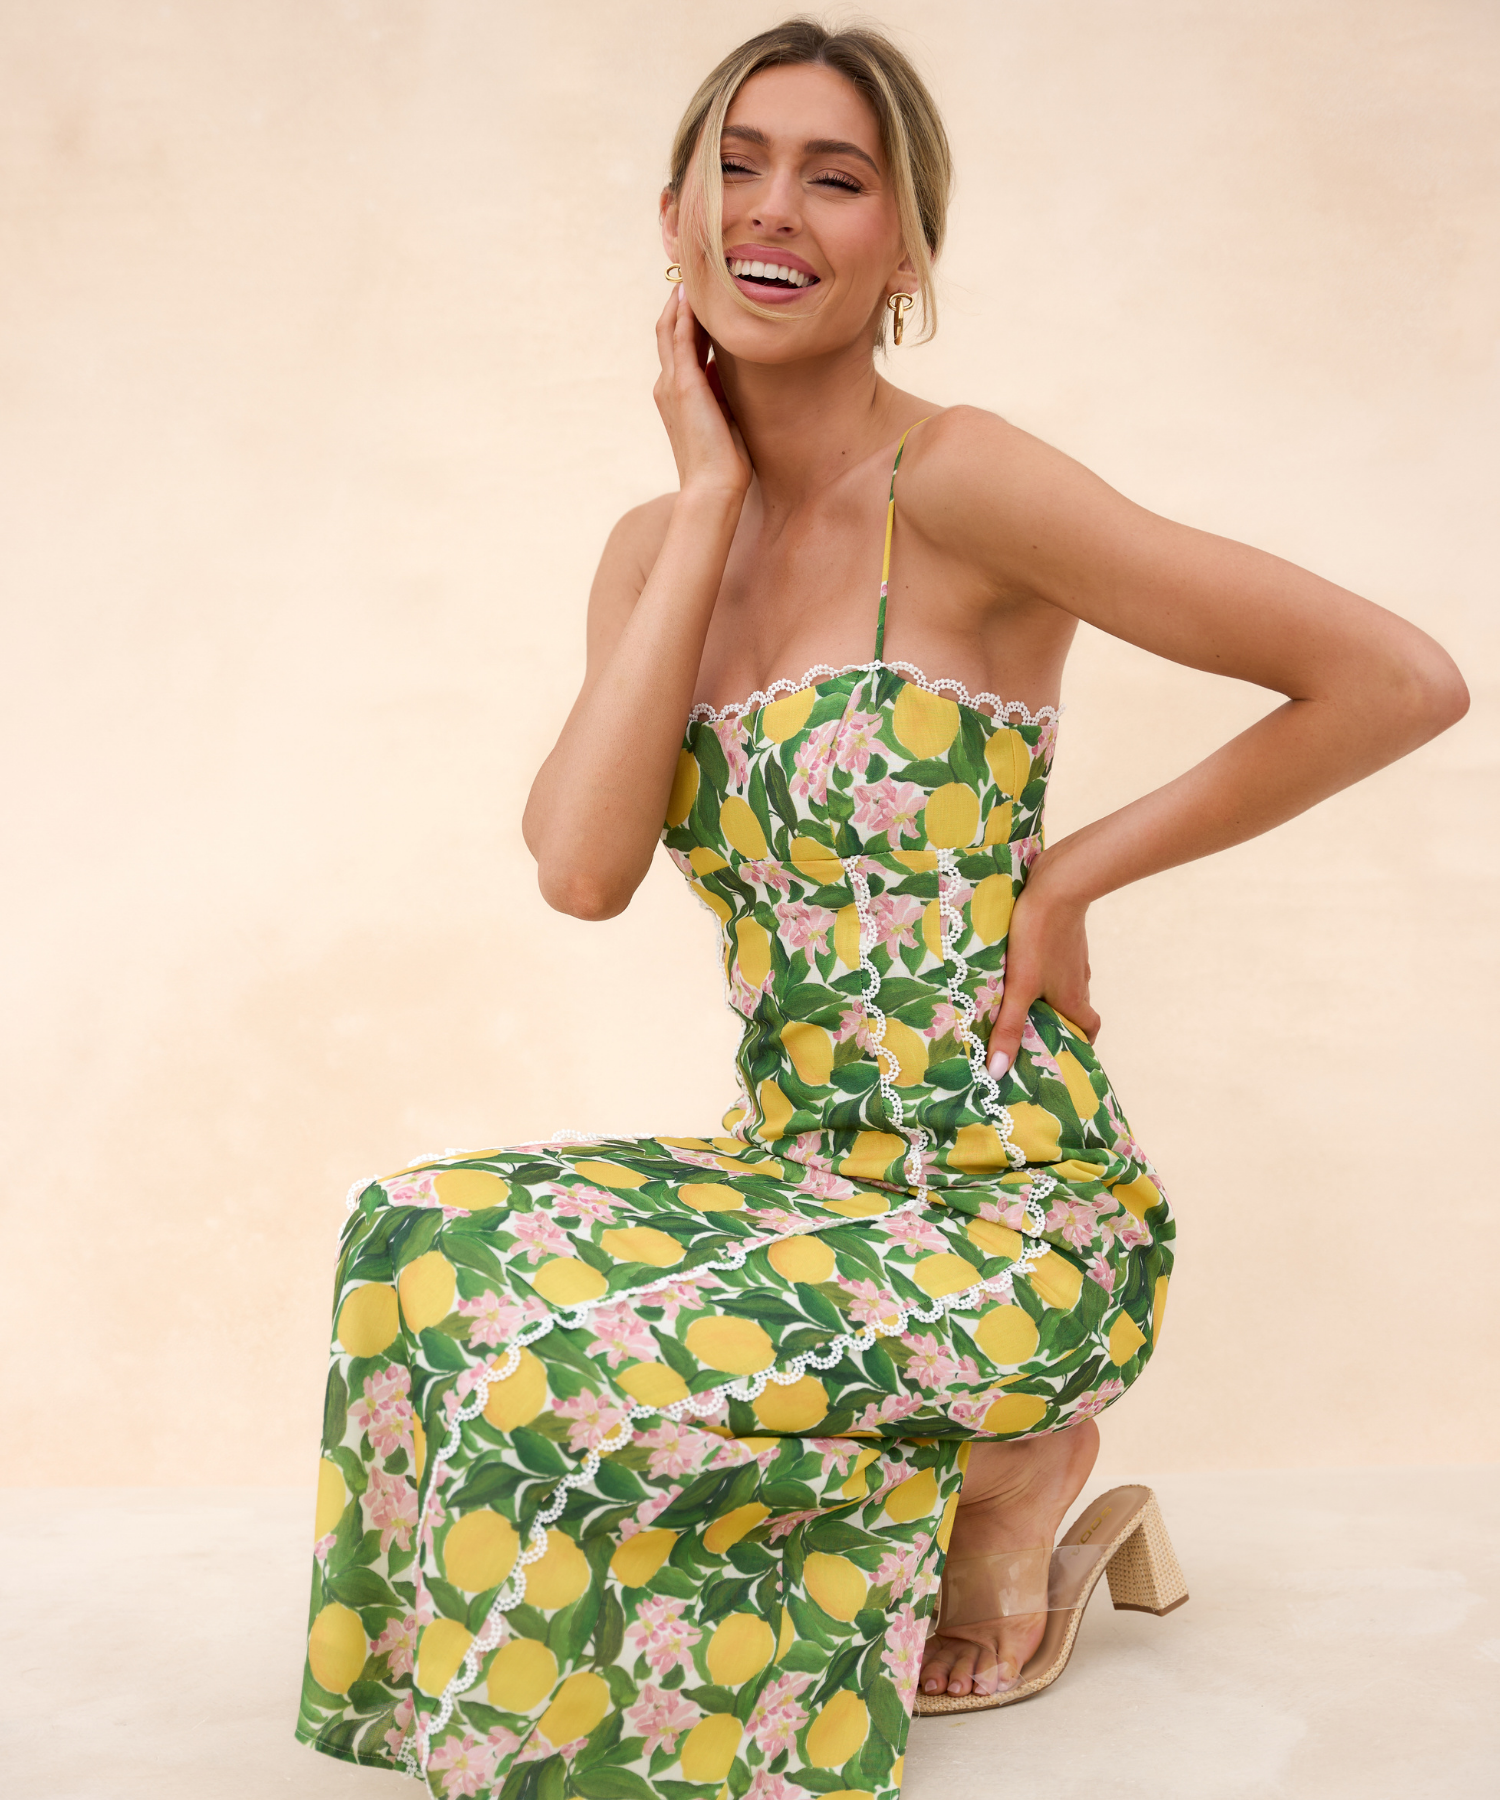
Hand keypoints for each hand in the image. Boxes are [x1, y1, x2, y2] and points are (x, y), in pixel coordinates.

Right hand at [653, 285, 750, 497]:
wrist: (713, 488)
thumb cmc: (724, 463)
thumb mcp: (723, 419)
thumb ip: (721, 393)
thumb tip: (725, 369)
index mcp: (677, 395)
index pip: (679, 347)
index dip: (688, 319)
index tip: (701, 295)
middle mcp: (668, 386)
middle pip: (669, 332)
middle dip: (680, 302)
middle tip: (694, 272)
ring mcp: (672, 384)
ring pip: (671, 330)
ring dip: (680, 300)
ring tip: (692, 272)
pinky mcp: (683, 385)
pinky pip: (680, 339)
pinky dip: (685, 314)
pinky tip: (693, 294)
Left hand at [985, 869, 1099, 1078]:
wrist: (1058, 884)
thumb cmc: (1039, 938)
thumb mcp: (1019, 986)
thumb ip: (1008, 1027)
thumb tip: (998, 1072)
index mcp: (1074, 998)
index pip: (1089, 1030)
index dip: (1080, 1043)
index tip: (1063, 1052)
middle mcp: (1079, 979)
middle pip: (1075, 1008)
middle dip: (1057, 1020)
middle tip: (1031, 1026)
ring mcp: (1074, 956)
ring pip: (1065, 982)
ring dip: (1048, 992)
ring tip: (1018, 996)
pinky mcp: (1065, 934)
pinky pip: (1057, 959)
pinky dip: (1044, 967)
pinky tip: (1021, 960)